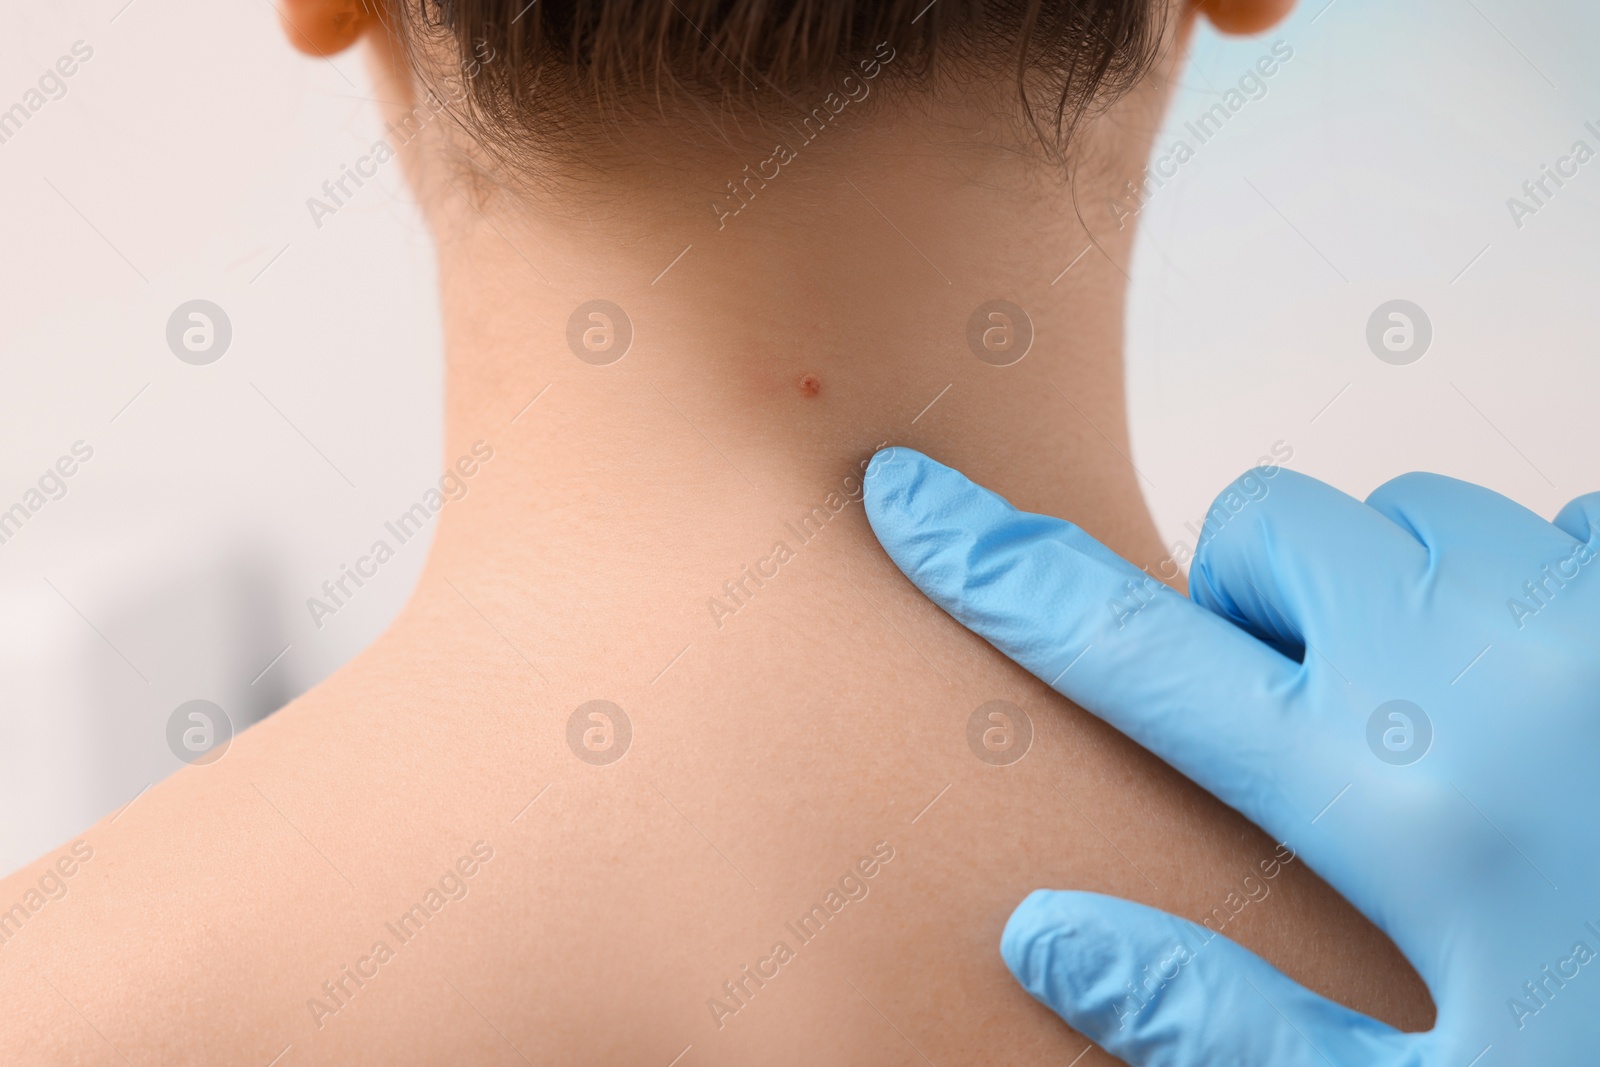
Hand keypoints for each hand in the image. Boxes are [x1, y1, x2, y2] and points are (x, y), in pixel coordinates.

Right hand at [863, 446, 1599, 1065]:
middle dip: (1243, 594)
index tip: (906, 496)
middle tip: (1291, 713)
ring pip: (1410, 510)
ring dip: (1381, 587)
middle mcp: (1484, 662)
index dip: (996, 570)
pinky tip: (1557, 695)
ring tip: (1440, 718)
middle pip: (1271, 523)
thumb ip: (1220, 1020)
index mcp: (1388, 791)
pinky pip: (1552, 521)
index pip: (1128, 648)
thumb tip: (1044, 936)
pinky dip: (1516, 580)